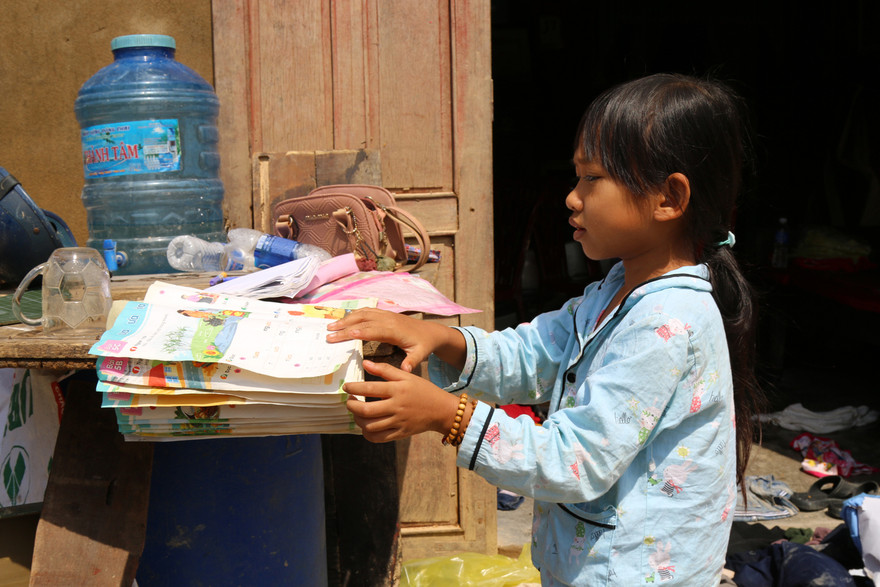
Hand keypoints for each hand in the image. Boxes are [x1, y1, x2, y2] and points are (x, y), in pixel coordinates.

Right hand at [327, 308, 464, 371]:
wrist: (431, 331)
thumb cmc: (424, 345)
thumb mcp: (420, 354)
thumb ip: (411, 362)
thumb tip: (405, 371)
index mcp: (395, 330)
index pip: (373, 330)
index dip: (357, 332)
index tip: (343, 335)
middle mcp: (388, 319)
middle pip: (363, 321)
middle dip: (344, 327)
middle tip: (328, 334)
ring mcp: (386, 315)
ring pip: (362, 314)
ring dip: (346, 319)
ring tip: (330, 326)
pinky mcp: (385, 314)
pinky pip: (366, 311)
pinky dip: (353, 314)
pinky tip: (343, 319)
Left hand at [344, 360, 457, 441]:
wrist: (442, 410)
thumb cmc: (423, 390)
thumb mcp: (407, 376)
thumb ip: (385, 370)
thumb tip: (365, 363)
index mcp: (397, 390)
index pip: (369, 388)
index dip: (354, 387)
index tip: (346, 387)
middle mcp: (396, 406)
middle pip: (366, 410)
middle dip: (352, 405)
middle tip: (349, 401)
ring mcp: (398, 422)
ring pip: (370, 426)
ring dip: (358, 420)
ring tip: (356, 413)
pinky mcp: (400, 434)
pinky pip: (378, 438)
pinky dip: (367, 434)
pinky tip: (366, 426)